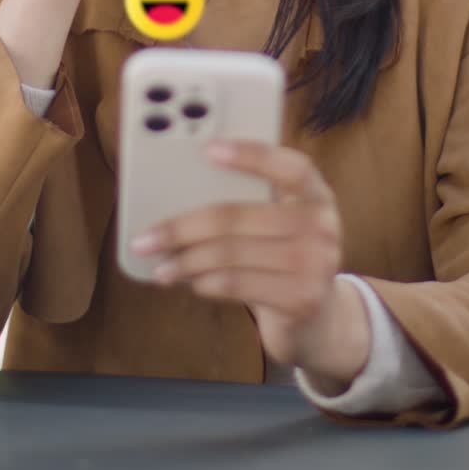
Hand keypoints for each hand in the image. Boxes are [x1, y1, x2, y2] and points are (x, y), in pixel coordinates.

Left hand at [130, 139, 366, 373]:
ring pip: (230, 253)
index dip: (252, 155)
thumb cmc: (283, 259)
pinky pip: (236, 284)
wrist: (319, 319)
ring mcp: (316, 263)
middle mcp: (323, 225)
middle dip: (183, 227)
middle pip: (238, 216)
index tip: (207, 150)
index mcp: (316, 194)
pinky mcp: (301, 298)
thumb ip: (252, 205)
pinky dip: (205, 283)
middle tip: (146, 239)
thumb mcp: (281, 225)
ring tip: (160, 267)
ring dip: (186, 262)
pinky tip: (191, 283)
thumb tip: (180, 197)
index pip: (291, 166)